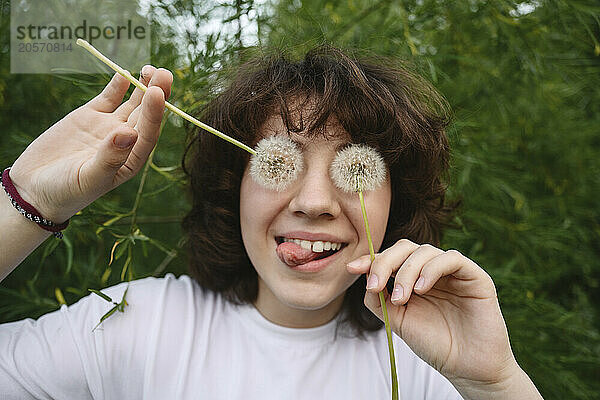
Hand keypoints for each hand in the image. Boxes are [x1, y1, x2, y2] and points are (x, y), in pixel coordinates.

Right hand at [8, 66, 172, 222]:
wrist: (36, 188)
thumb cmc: (66, 191)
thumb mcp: (88, 178)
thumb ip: (110, 158)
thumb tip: (130, 133)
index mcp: (130, 160)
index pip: (148, 133)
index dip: (155, 113)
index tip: (158, 92)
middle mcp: (125, 142)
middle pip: (146, 114)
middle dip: (157, 94)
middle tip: (165, 73)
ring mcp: (109, 127)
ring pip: (132, 103)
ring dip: (142, 86)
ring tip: (152, 69)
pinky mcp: (90, 116)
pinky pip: (110, 97)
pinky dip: (118, 85)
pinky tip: (126, 71)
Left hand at [346, 239, 518, 387]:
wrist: (467, 368)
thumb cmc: (435, 344)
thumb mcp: (398, 321)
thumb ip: (379, 299)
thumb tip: (365, 278)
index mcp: (415, 278)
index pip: (391, 258)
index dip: (371, 259)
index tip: (353, 269)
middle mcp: (433, 270)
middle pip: (405, 248)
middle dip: (385, 262)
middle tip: (375, 286)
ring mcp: (454, 272)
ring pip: (425, 251)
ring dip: (407, 271)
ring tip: (401, 299)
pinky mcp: (475, 276)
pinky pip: (451, 258)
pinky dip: (431, 269)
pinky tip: (421, 289)